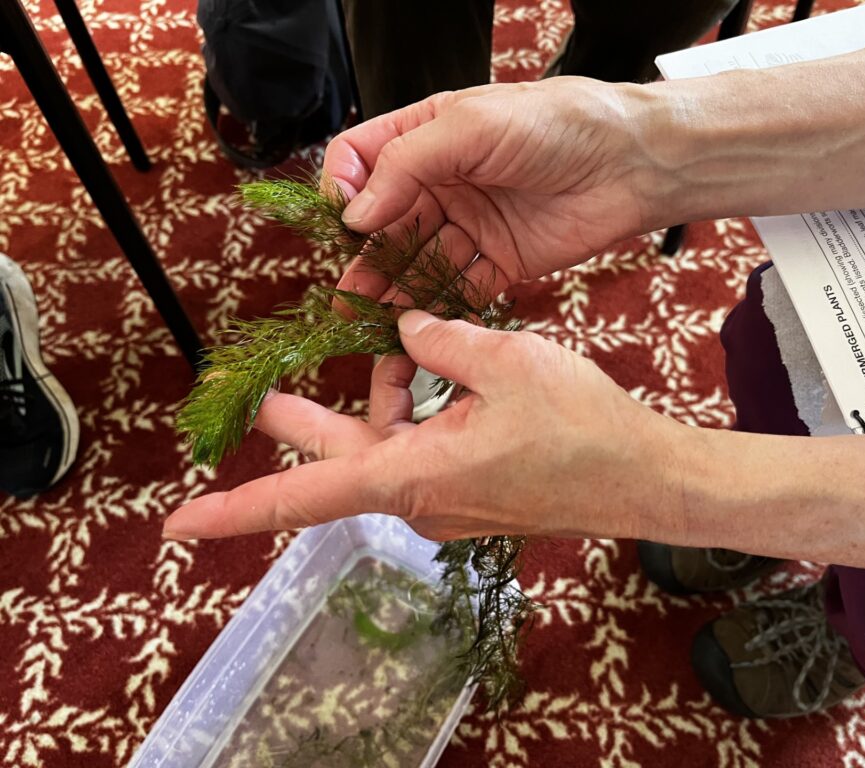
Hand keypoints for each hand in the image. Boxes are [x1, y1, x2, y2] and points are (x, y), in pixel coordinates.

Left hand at [162, 312, 686, 541]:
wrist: (643, 476)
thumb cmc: (580, 429)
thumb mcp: (504, 361)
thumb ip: (439, 338)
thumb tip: (405, 328)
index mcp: (413, 476)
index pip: (303, 498)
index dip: (234, 510)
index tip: (177, 527)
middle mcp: (421, 499)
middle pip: (340, 462)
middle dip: (306, 421)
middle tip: (262, 395)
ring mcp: (448, 499)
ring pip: (387, 446)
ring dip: (386, 397)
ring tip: (398, 345)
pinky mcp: (474, 490)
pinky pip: (425, 449)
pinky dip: (422, 408)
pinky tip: (442, 367)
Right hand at [323, 77, 684, 302]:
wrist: (631, 163)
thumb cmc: (556, 124)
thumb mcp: (471, 126)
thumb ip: (407, 164)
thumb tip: (357, 214)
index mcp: (429, 135)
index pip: (363, 160)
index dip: (344, 189)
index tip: (342, 222)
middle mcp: (445, 180)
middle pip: (387, 222)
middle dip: (365, 258)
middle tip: (346, 296)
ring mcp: (472, 222)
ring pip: (418, 261)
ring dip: (393, 289)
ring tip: (370, 318)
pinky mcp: (502, 260)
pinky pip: (460, 287)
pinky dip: (437, 306)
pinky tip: (415, 326)